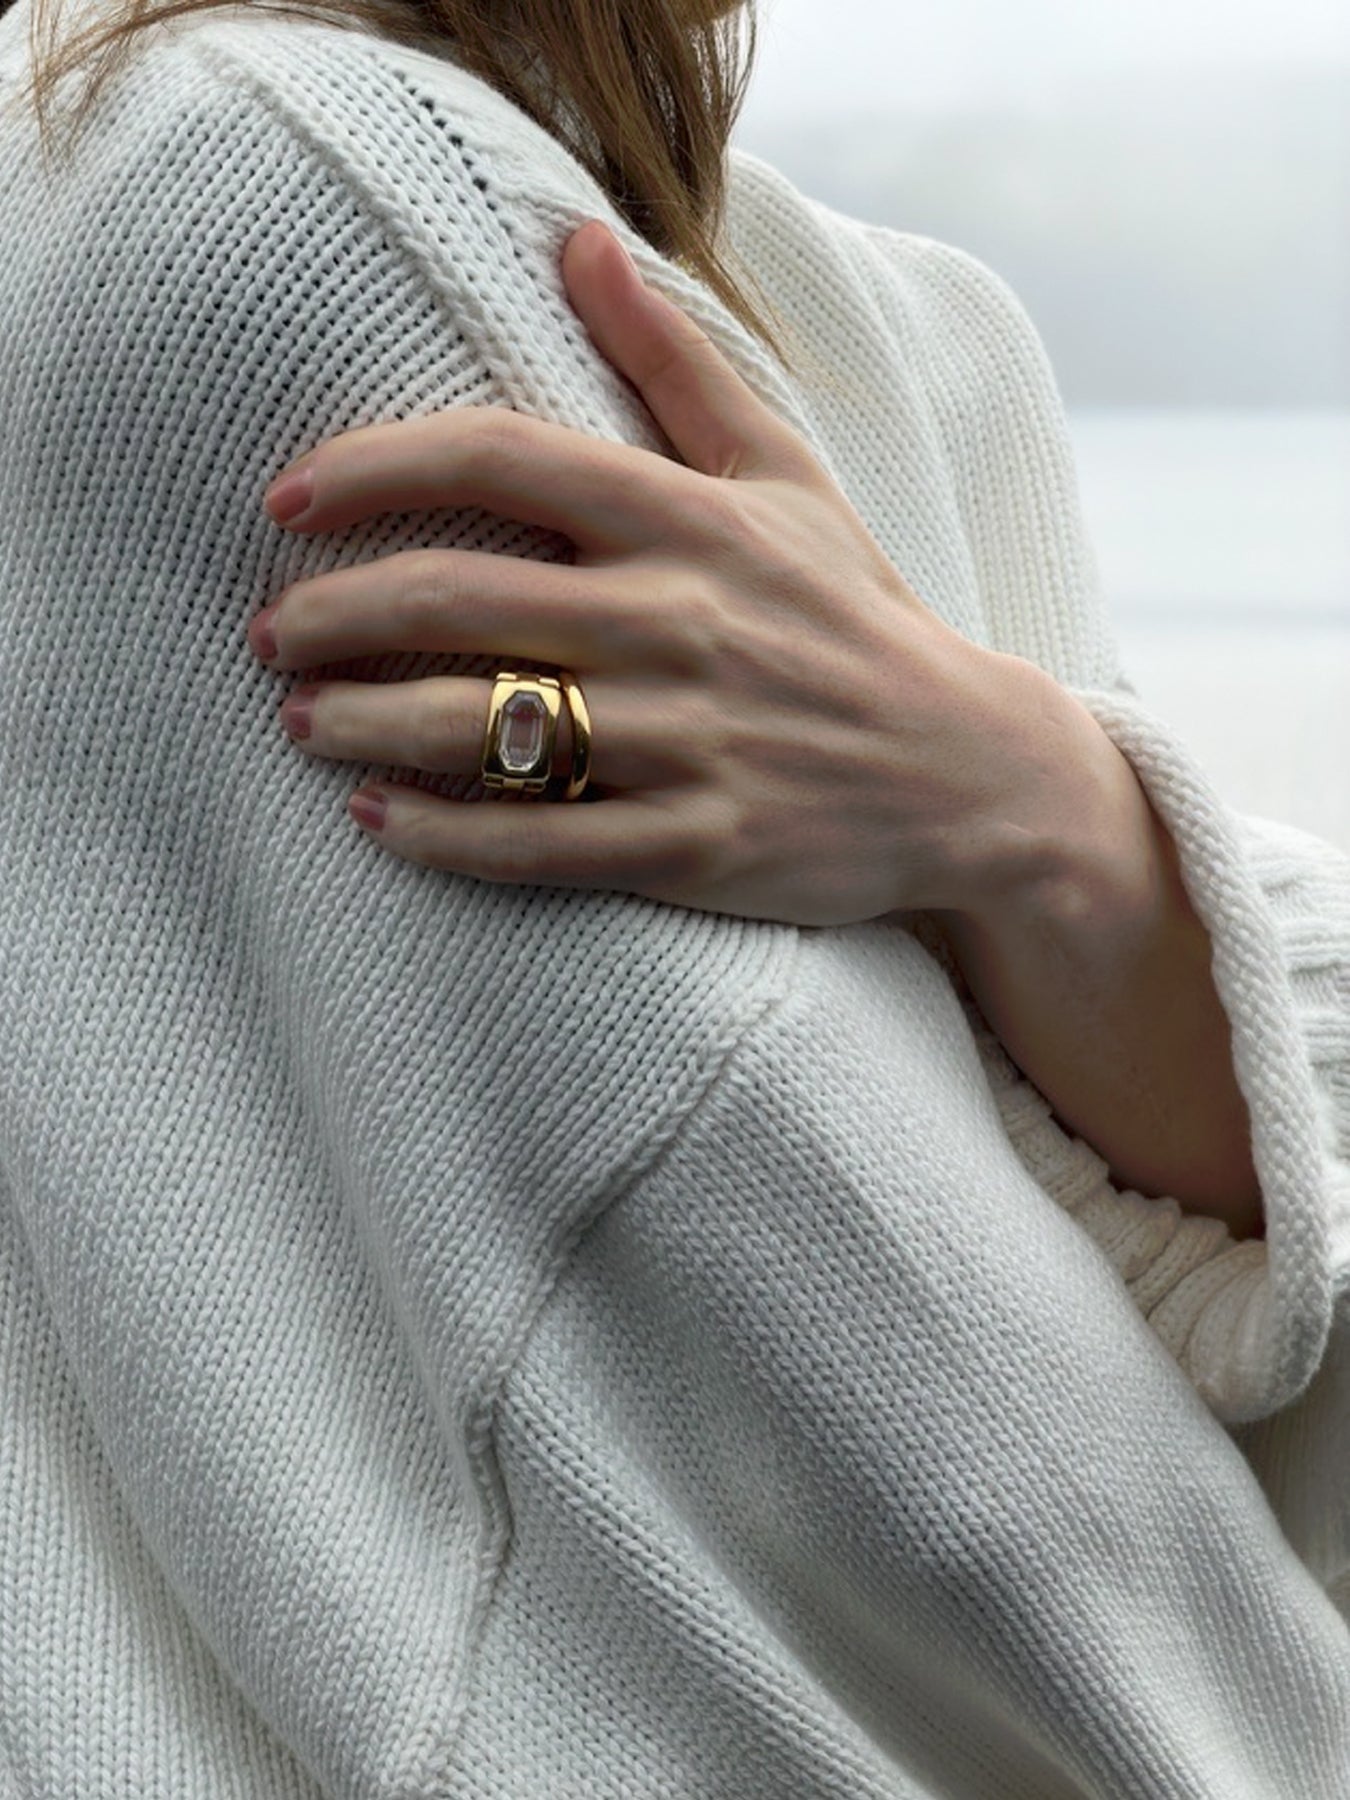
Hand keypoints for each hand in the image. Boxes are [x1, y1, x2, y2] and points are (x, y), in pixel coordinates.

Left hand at [251, 217, 1094, 926]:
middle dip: (334, 615)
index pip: (501, 459)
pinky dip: (440, 834)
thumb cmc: (854, 614)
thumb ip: (675, 362)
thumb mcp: (784, 473)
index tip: (291, 500)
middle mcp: (681, 622)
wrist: (965, 772)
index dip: (375, 468)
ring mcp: (690, 740)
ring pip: (483, 727)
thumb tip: (579, 239)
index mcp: (691, 520)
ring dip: (363, 723)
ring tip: (302, 720)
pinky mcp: (697, 845)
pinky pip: (538, 844)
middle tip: (271, 633)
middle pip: (460, 597)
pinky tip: (376, 818)